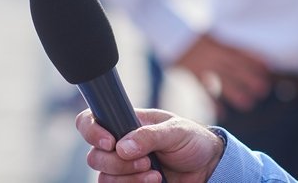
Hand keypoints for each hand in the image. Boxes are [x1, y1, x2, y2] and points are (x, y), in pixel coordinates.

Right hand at [76, 108, 224, 182]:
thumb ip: (150, 135)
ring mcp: (124, 167)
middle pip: (94, 156)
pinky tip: (155, 182)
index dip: (91, 131)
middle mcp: (119, 145)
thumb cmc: (192, 141)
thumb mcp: (176, 131)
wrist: (207, 167)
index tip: (109, 143)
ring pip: (104, 177)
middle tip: (146, 161)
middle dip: (118, 163)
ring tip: (155, 174)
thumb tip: (122, 147)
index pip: (90, 121)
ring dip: (128, 178)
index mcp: (126, 123)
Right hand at [174, 34, 270, 109]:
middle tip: (262, 90)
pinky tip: (223, 114)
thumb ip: (225, 46)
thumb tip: (252, 57)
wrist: (169, 32)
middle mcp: (211, 54)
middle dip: (248, 77)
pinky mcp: (192, 73)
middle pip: (233, 66)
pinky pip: (204, 90)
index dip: (252, 59)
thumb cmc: (194, 36)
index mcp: (217, 42)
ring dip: (234, 92)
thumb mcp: (211, 35)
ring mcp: (202, 64)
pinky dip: (213, 103)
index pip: (238, 52)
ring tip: (248, 104)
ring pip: (220, 79)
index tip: (267, 68)